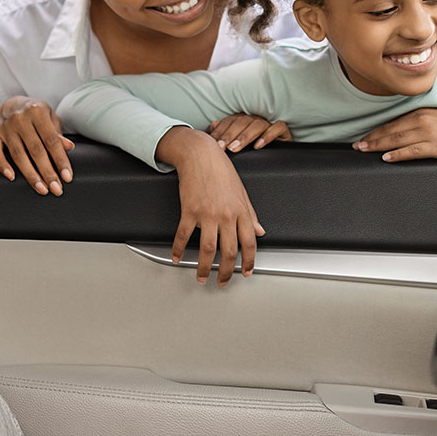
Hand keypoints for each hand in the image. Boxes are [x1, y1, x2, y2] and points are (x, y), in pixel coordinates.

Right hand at [0, 96, 74, 194]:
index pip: (51, 140)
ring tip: (41, 188)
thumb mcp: (49, 118)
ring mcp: (5, 126)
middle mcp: (20, 118)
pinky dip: (3, 166)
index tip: (67, 177)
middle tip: (56, 189)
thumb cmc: (34, 113)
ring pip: (18, 155)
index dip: (60, 160)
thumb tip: (69, 147)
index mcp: (38, 111)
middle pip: (36, 150)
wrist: (10, 103)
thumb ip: (58, 133)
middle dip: (47, 172)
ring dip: (30, 175)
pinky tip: (12, 177)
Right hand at [157, 127, 264, 285]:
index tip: (246, 273)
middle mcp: (226, 214)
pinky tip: (176, 256)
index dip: (249, 262)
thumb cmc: (220, 169)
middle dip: (225, 271)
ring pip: (207, 248)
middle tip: (221, 281)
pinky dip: (178, 249)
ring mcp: (207, 213)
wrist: (200, 153)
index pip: (249, 243)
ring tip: (200, 277)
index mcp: (240, 211)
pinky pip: (183, 235)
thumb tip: (260, 230)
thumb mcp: (241, 191)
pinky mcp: (189, 210)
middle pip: (228, 251)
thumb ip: (251, 214)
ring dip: (203, 267)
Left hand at [207, 114, 292, 151]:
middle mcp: (255, 120)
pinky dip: (268, 135)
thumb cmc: (253, 150)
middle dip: (230, 135)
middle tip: (222, 148)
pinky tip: (258, 146)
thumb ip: (223, 134)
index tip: (212, 144)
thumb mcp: (236, 144)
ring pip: (257, 124)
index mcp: (242, 121)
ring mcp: (269, 125)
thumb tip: (213, 124)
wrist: (279, 157)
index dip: (220, 132)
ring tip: (235, 148)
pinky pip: (278, 128)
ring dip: (245, 136)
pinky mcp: (283, 131)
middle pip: (241, 122)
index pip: (229, 122)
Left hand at [354, 107, 436, 161]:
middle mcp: (423, 120)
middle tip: (356, 145)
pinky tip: (386, 157)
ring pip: (396, 139)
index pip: (393, 122)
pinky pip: (412, 151)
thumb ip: (425, 124)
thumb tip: (410, 134)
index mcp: (424, 113)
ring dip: (377, 145)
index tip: (364, 136)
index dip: (377, 130)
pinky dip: (397, 154)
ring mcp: (429, 133)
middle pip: (390, 130)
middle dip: (371, 138)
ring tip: (364, 150)